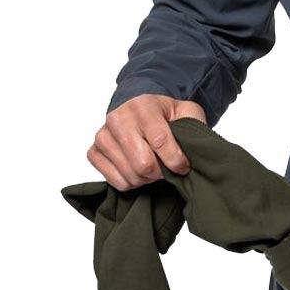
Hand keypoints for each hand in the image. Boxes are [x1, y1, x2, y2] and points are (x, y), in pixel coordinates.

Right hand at [87, 94, 205, 190]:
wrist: (137, 108)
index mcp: (143, 106)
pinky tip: (138, 170)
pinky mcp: (93, 152)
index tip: (183, 166)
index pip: (160, 141)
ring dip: (148, 179)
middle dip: (161, 172)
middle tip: (167, 169)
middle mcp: (118, 119)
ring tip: (154, 167)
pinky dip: (132, 182)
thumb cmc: (164, 114)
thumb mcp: (186, 110)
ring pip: (131, 176)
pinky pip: (116, 182)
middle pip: (144, 164)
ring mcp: (103, 136)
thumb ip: (194, 123)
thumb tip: (195, 147)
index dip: (176, 160)